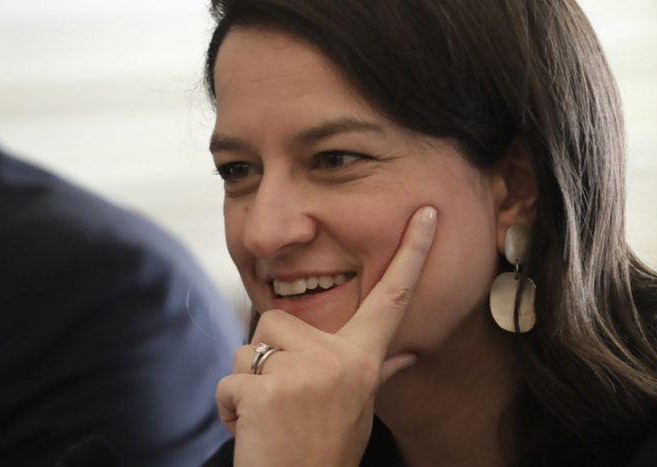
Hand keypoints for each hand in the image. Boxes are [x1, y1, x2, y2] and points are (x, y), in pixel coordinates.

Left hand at [216, 206, 437, 466]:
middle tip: (287, 402)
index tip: (426, 213)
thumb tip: (408, 354)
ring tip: (273, 418)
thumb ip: (378, 372)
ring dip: (249, 383)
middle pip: (278, 318)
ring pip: (250, 347)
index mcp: (364, 361)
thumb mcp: (360, 408)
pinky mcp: (265, 391)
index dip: (412, 253)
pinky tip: (254, 432)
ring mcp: (303, 374)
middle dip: (269, 357)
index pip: (393, 299)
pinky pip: (230, 381)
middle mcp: (340, 361)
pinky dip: (231, 408)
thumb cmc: (325, 450)